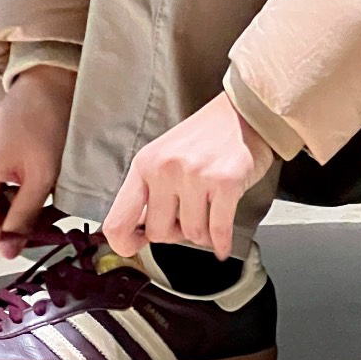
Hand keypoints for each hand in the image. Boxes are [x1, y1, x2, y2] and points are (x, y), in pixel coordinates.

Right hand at [0, 65, 75, 258]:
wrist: (42, 89)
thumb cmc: (44, 125)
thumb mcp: (40, 179)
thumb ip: (23, 219)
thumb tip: (8, 252)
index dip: (9, 239)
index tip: (38, 233)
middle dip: (10, 224)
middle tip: (43, 218)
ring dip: (8, 211)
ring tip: (35, 197)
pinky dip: (2, 196)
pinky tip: (22, 185)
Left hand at [102, 91, 273, 260]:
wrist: (242, 113)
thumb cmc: (204, 138)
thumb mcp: (163, 157)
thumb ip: (148, 192)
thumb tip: (137, 232)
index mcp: (145, 164)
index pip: (117, 221)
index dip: (125, 243)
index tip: (137, 245)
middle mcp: (166, 168)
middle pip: (158, 233)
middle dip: (174, 233)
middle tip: (185, 219)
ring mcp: (195, 175)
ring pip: (191, 234)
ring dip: (202, 232)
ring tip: (208, 213)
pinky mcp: (225, 182)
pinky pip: (218, 230)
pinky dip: (221, 242)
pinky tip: (222, 242)